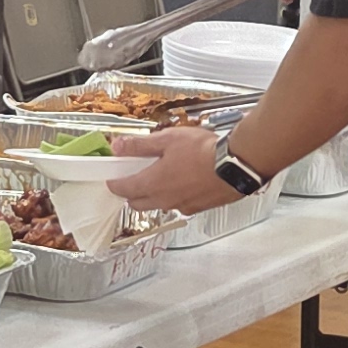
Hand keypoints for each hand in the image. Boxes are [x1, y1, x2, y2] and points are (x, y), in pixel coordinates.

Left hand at [116, 124, 233, 213]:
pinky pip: (179, 206)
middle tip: (134, 177)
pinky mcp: (199, 208)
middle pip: (138, 204)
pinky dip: (175, 196)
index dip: (114, 183)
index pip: (123, 189)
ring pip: (159, 205)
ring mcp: (182, 206)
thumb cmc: (202, 150)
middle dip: (131, 193)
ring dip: (154, 195)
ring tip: (162, 177)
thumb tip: (117, 146)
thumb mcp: (167, 139)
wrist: (236, 164)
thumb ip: (140, 145)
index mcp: (152, 184)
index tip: (112, 178)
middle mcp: (164, 200)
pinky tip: (184, 183)